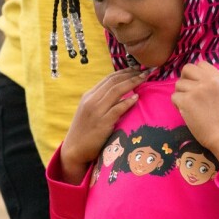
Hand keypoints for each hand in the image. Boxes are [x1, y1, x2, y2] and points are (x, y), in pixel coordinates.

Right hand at [60, 67, 148, 183]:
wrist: (74, 150)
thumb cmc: (84, 132)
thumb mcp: (89, 112)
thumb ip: (101, 101)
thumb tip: (119, 93)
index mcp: (88, 96)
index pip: (108, 79)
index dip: (124, 71)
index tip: (136, 68)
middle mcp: (91, 101)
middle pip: (113, 82)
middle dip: (130, 74)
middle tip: (144, 70)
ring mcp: (96, 111)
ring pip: (116, 91)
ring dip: (132, 82)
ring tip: (144, 78)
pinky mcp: (102, 123)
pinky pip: (117, 108)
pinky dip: (127, 101)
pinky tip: (136, 97)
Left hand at [171, 61, 218, 171]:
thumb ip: (210, 81)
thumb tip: (191, 74)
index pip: (201, 63)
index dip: (195, 73)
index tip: (196, 84)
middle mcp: (209, 81)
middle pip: (187, 69)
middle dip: (184, 79)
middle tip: (188, 92)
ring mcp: (197, 90)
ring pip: (178, 84)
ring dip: (181, 95)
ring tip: (191, 106)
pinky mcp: (187, 101)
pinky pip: (174, 97)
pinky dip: (177, 105)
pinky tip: (187, 112)